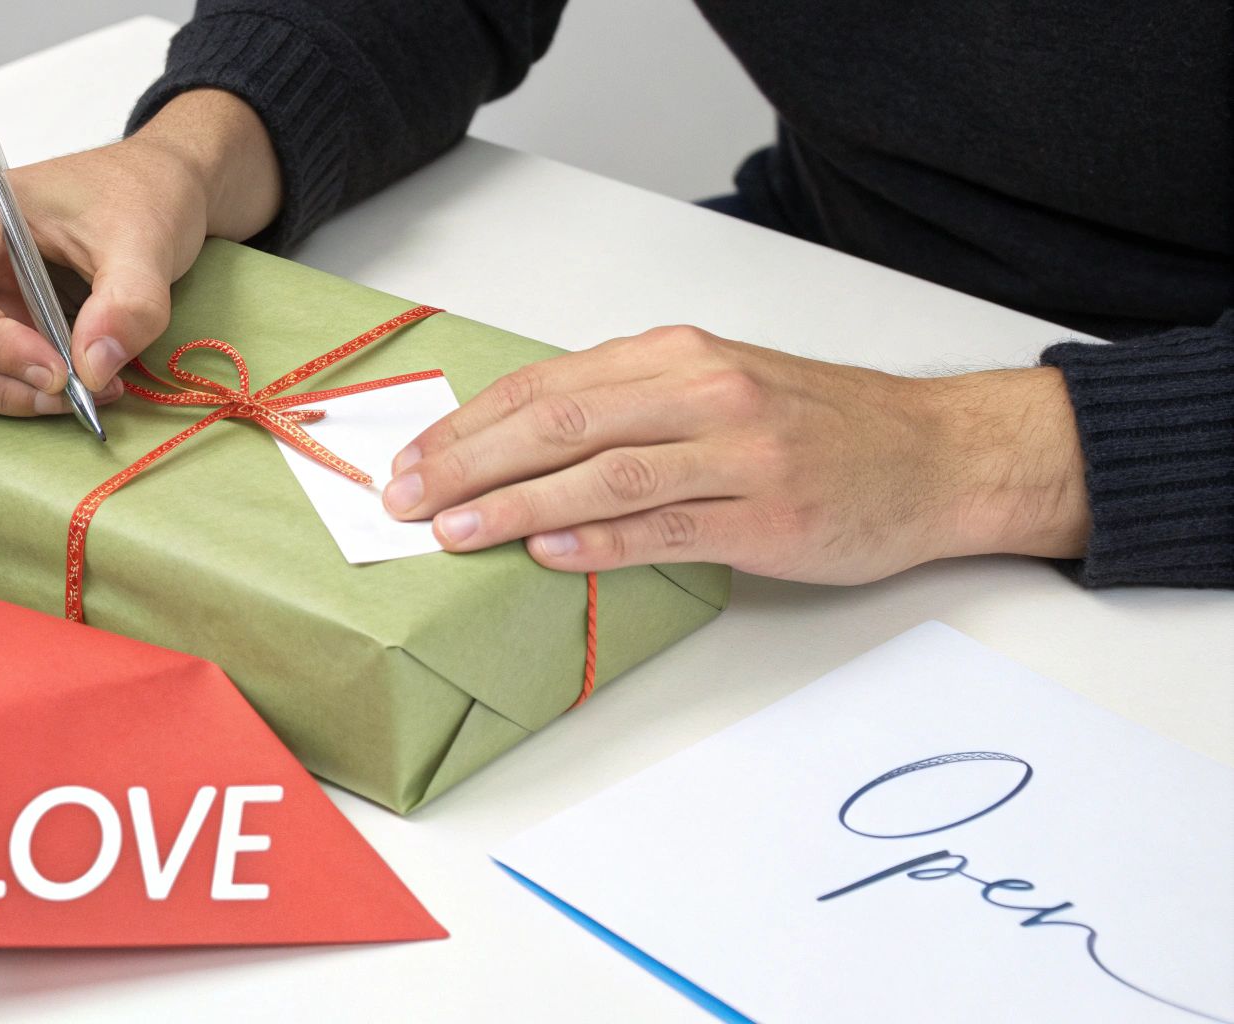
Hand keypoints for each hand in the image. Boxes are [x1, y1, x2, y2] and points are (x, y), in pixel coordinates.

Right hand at [0, 89, 280, 415]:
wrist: (147, 193)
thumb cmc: (133, 195)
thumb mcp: (145, 243)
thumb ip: (128, 304)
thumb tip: (93, 369)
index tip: (56, 372)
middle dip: (0, 383)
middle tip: (75, 392)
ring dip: (10, 394)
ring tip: (84, 387)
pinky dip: (18, 389)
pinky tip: (74, 377)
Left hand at [381, 325, 1089, 583]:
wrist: (939, 454)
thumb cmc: (820, 425)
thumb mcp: (719, 385)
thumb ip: (630, 406)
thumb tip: (522, 444)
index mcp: (678, 356)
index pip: (545, 386)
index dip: (467, 424)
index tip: (410, 458)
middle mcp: (703, 390)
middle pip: (557, 422)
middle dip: (465, 461)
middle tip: (402, 499)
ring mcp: (738, 452)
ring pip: (602, 472)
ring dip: (512, 503)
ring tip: (451, 532)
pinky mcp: (766, 515)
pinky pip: (665, 526)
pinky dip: (597, 538)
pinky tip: (544, 550)